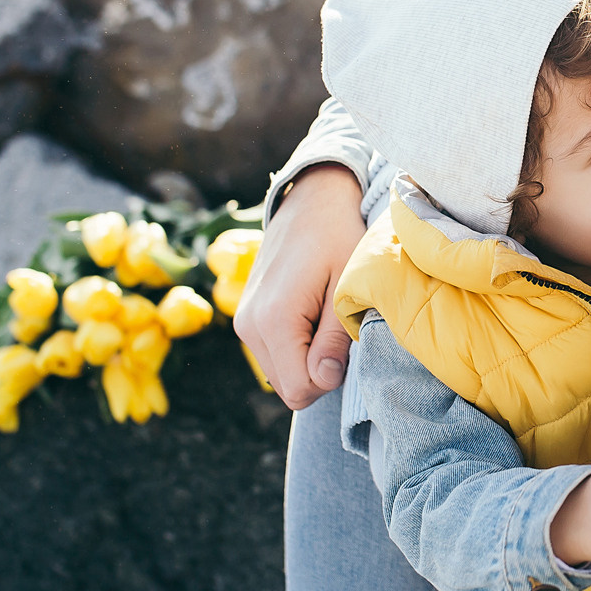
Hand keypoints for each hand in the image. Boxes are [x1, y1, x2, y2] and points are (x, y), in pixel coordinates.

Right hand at [233, 164, 365, 409]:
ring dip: (309, 358)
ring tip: (324, 316)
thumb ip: (335, 339)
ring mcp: (244, 323)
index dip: (331, 377)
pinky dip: (297, 347)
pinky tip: (311, 314)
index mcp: (273, 320)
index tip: (346, 342)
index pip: (300, 389)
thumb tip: (324, 380)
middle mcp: (249, 326)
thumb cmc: (338, 238)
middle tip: (338, 328)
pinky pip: (275, 356)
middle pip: (290, 387)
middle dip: (320, 370)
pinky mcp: (246, 319)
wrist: (312, 201)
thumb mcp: (346, 288)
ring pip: (282, 374)